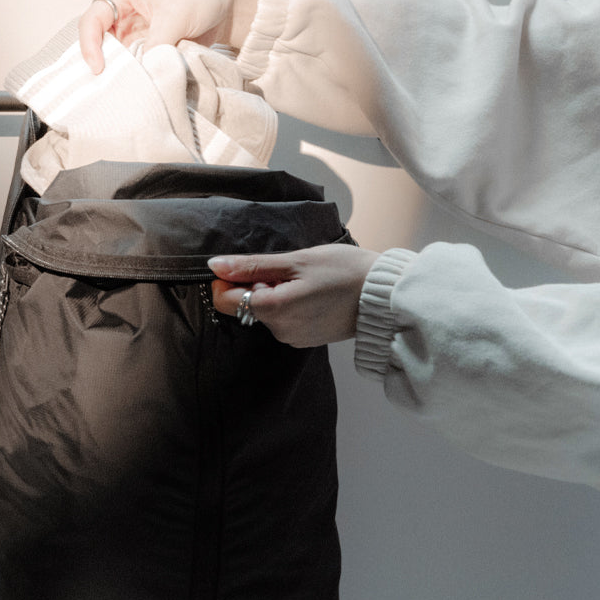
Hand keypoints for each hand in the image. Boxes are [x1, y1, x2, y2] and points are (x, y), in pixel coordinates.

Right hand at [77, 0, 256, 73]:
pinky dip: (136, 79)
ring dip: (119, 74)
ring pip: (117, 59)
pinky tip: (139, 91)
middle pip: (99, 43)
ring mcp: (136, 38)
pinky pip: (136, 68)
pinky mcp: (150, 53)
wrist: (226, 9)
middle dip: (101, 63)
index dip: (90, 43)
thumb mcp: (175, 17)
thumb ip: (158, 43)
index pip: (93, 20)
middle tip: (105, 86)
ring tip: (121, 92)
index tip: (99, 67)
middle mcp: (124, 19)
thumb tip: (145, 70)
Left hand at [209, 245, 380, 347]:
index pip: (224, 300)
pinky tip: (314, 293)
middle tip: (291, 270)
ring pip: (267, 311)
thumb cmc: (345, 272)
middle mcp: (279, 331)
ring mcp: (293, 338)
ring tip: (307, 281)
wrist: (383, 296)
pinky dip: (291, 304)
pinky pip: (285, 319)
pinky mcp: (306, 339)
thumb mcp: (296, 260)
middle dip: (258, 284)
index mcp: (273, 310)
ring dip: (276, 293)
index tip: (253, 265)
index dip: (229, 279)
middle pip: (246, 305)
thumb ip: (253, 266)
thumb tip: (216, 266)